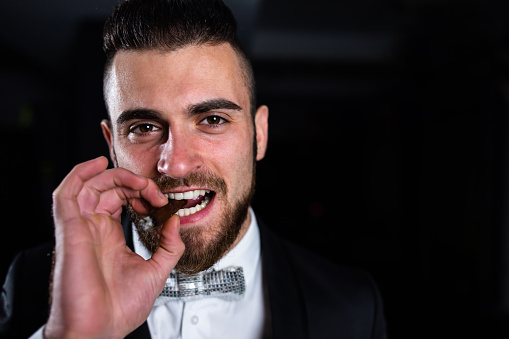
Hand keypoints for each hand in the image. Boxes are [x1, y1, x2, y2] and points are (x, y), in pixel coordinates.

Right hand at [44, 157, 184, 338]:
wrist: (99, 330)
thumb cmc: (119, 308)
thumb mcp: (156, 271)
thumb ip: (168, 245)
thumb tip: (178, 220)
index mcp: (111, 236)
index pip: (122, 199)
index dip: (143, 193)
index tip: (163, 202)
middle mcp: (94, 228)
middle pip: (109, 188)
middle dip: (136, 183)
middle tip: (157, 195)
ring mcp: (81, 227)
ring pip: (90, 185)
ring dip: (116, 176)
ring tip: (140, 182)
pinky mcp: (70, 230)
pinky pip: (67, 193)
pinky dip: (79, 174)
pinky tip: (98, 164)